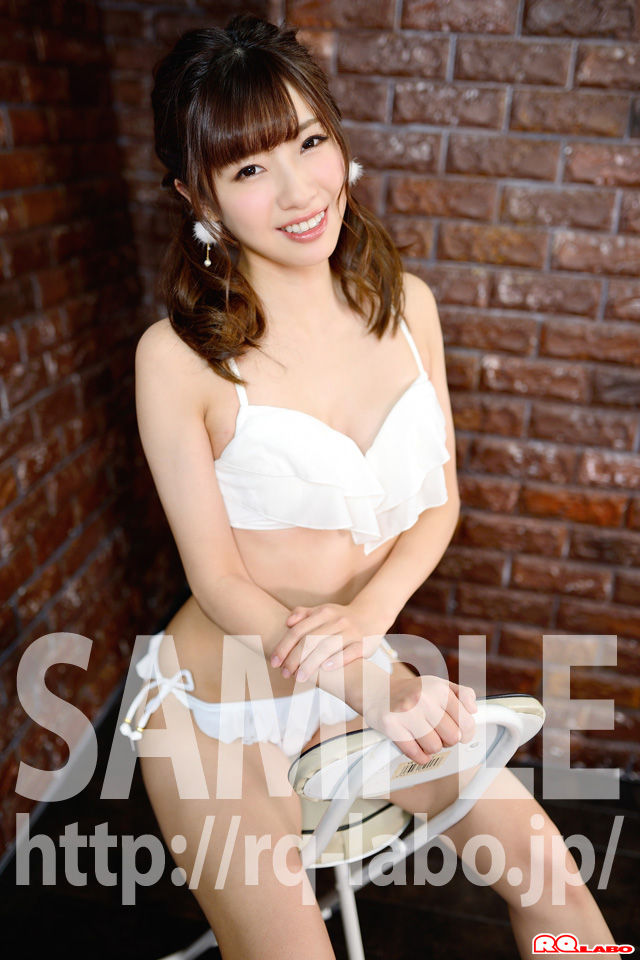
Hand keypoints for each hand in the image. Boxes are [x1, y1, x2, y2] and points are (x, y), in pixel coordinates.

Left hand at [270, 603, 384, 682]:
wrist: (371, 615)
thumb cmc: (340, 617)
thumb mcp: (323, 611)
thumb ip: (303, 614)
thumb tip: (287, 622)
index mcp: (323, 613)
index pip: (298, 630)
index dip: (284, 647)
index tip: (274, 662)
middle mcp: (337, 621)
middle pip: (310, 640)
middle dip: (294, 658)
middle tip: (284, 674)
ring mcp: (351, 632)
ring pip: (327, 647)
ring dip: (311, 663)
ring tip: (300, 678)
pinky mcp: (363, 643)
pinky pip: (350, 652)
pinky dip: (337, 660)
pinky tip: (325, 669)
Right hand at [362, 673, 477, 764]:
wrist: (378, 692)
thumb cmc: (413, 692)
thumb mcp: (439, 685)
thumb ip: (462, 694)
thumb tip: (474, 709)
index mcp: (438, 689)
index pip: (466, 721)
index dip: (467, 732)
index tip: (462, 733)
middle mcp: (423, 699)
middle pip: (452, 737)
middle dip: (448, 739)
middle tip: (440, 733)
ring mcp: (406, 713)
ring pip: (435, 747)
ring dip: (432, 747)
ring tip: (426, 736)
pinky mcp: (392, 727)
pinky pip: (416, 754)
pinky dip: (420, 756)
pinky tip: (418, 747)